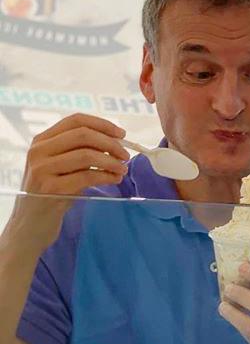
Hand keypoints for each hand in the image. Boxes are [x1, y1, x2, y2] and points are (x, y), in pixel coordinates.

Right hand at [12, 113, 129, 249]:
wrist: (31, 223)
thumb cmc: (53, 193)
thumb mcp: (61, 166)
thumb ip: (80, 151)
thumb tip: (116, 142)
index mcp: (41, 140)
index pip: (75, 120)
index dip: (102, 124)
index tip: (122, 134)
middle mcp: (38, 151)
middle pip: (83, 135)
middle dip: (111, 143)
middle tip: (125, 155)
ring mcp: (42, 170)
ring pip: (87, 155)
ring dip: (111, 161)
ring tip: (122, 170)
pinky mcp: (51, 189)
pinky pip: (87, 176)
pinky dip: (106, 176)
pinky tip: (114, 179)